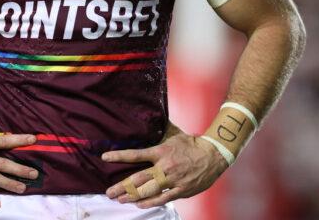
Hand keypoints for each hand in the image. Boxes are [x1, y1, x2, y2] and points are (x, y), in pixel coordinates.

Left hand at [102, 124, 228, 208]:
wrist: (214, 155)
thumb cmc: (191, 144)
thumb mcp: (173, 134)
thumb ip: (159, 129)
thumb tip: (149, 113)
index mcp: (160, 151)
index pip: (135, 154)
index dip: (119, 156)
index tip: (105, 157)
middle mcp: (164, 167)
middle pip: (138, 179)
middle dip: (122, 186)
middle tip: (109, 192)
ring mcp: (172, 180)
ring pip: (148, 191)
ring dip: (132, 196)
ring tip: (120, 199)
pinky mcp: (181, 190)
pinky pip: (163, 199)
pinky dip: (150, 202)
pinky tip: (139, 204)